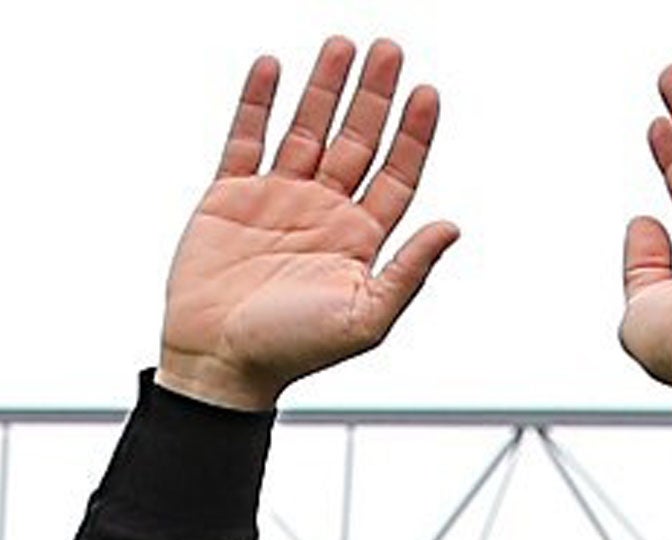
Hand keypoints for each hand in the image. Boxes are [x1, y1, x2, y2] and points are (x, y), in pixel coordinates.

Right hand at [157, 37, 458, 409]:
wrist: (220, 362)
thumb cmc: (293, 352)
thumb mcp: (366, 318)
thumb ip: (410, 270)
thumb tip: (452, 227)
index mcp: (359, 240)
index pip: (396, 174)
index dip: (413, 134)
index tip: (427, 93)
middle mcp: (323, 212)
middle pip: (357, 140)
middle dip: (373, 95)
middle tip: (389, 50)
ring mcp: (277, 199)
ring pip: (307, 128)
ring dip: (324, 87)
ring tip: (342, 45)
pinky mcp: (229, 195)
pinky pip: (246, 137)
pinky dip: (257, 101)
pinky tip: (273, 67)